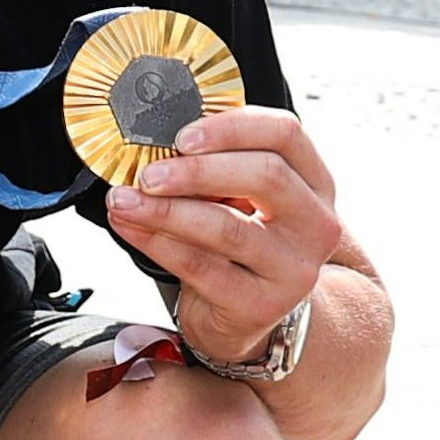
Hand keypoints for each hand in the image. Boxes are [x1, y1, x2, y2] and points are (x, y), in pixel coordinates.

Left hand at [104, 106, 341, 366]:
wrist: (247, 312)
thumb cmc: (239, 238)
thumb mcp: (240, 196)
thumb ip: (214, 164)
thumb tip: (153, 141)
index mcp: (314, 182)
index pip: (286, 134)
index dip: (232, 127)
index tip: (182, 136)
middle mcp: (315, 224)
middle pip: (266, 176)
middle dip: (197, 170)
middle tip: (148, 174)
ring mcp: (293, 269)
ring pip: (228, 228)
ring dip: (165, 210)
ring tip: (124, 201)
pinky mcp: (260, 305)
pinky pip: (201, 267)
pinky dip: (156, 242)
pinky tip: (128, 226)